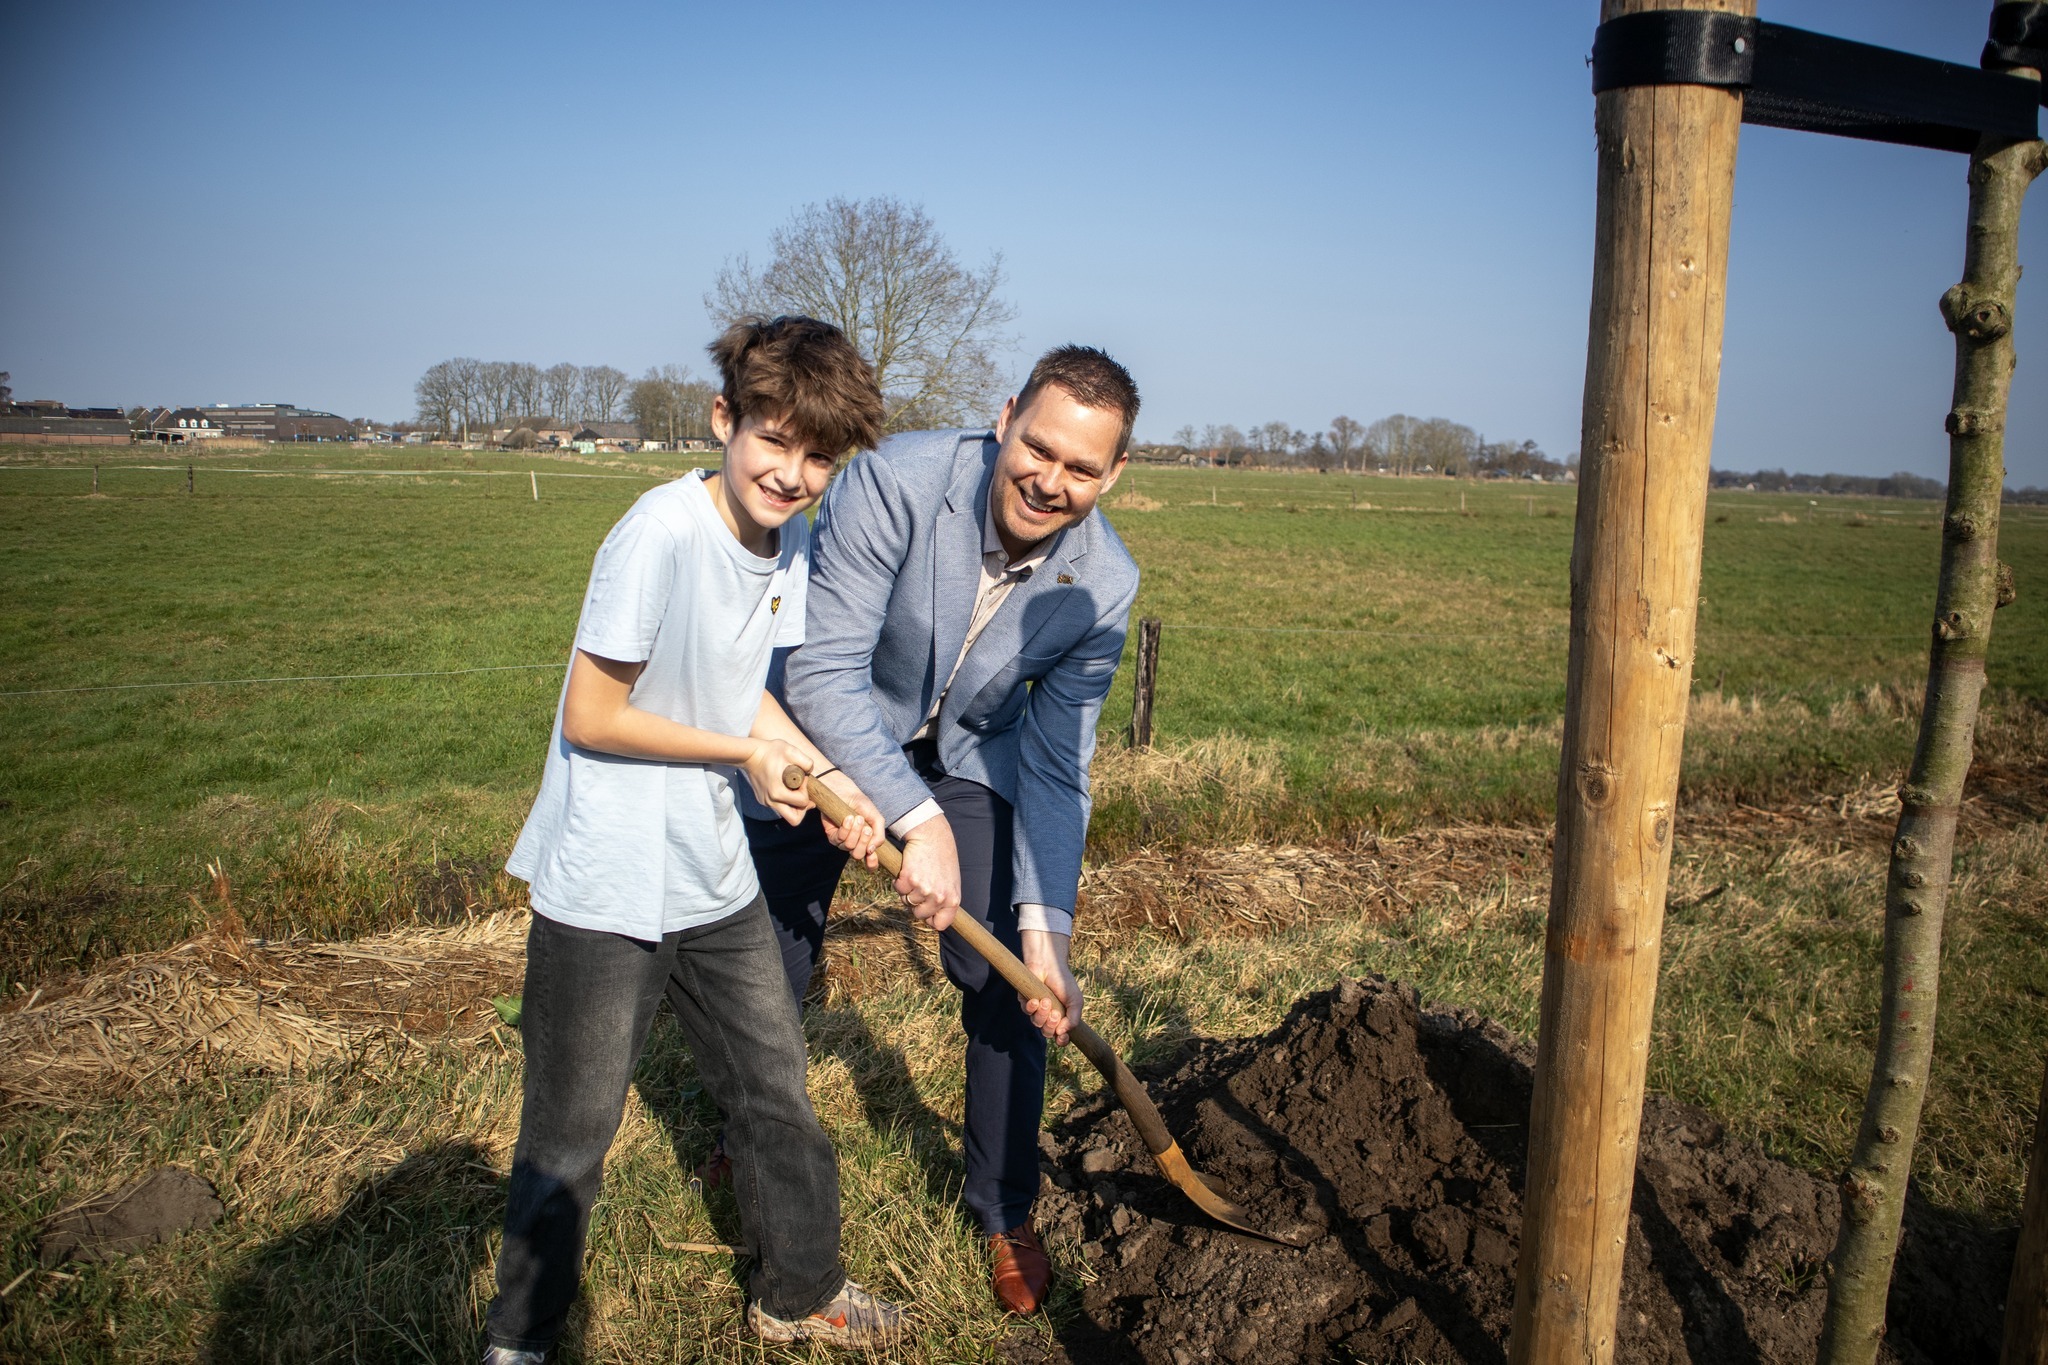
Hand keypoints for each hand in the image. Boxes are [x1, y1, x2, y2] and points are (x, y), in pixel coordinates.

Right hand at [741, 739, 813, 824]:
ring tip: (796, 790)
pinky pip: (778, 806)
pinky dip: (786, 800)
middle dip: (803, 808)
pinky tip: (785, 786)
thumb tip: (811, 772)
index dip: (806, 791)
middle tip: (803, 793)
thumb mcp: (791, 751)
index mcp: (777, 792)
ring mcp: (766, 802)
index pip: (802, 802)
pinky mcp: (763, 800)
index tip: (802, 778)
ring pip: (786, 814)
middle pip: (794, 819)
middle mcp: (771, 801)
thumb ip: (806, 762)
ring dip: (794, 805)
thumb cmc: (770, 752)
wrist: (750, 754)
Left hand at [818, 771, 885, 868]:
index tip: (871, 855)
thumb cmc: (862, 805)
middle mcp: (855, 844)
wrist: (846, 792)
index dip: (871, 863)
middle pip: (858, 855)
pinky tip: (848, 818)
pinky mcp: (832, 836)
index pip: (870, 861)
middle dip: (863, 841)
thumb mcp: (876, 818)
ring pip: (849, 847)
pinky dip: (845, 829)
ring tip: (857, 818)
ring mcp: (843, 841)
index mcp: (867, 842)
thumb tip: (872, 850)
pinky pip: (838, 840)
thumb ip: (879, 835)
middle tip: (866, 827)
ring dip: (855, 832)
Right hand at [896, 818, 960, 931]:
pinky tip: (907, 870)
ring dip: (907, 891)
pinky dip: (899, 881)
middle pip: (919, 915)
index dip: (930, 919)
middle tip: (920, 886)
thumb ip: (945, 900)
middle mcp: (939, 897)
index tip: (926, 911)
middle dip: (916, 903)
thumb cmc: (942, 858)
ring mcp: (924, 889)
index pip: (940, 924)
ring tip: (916, 875)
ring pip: (907, 902)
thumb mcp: (951, 882)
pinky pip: (898, 889)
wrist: (932, 836)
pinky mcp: (909, 879)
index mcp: (953, 900)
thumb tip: (934, 919)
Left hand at [1021, 930, 1079, 1045]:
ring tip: (1046, 1001)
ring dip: (1042, 1015)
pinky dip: (1031, 1007)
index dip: (1061, 1040)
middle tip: (1055, 1013)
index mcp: (1062, 1017)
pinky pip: (1026, 1012)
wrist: (1050, 965)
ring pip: (1036, 1023)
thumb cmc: (1063, 982)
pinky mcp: (1025, 1002)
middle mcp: (1049, 1016)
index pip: (1061, 1036)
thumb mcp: (1075, 1001)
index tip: (1062, 1037)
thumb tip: (1061, 1033)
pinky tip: (1035, 1000)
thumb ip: (1073, 1019)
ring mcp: (1037, 1010)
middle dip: (1051, 1025)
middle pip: (1047, 1032)